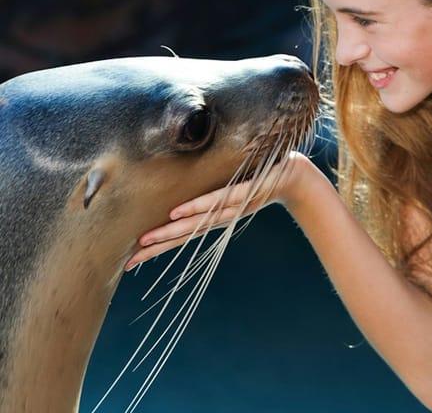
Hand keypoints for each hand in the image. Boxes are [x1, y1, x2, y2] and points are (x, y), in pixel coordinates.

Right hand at [124, 151, 309, 269]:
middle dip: (157, 247)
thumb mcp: (231, 183)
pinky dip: (198, 206)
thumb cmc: (259, 177)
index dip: (158, 247)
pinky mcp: (247, 191)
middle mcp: (222, 214)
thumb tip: (186, 190)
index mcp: (217, 214)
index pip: (183, 234)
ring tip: (146, 240)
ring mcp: (234, 204)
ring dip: (172, 231)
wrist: (295, 176)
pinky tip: (177, 212)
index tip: (130, 261)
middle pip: (185, 234)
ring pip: (198, 221)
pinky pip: (220, 198)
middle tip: (129, 260)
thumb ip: (211, 189)